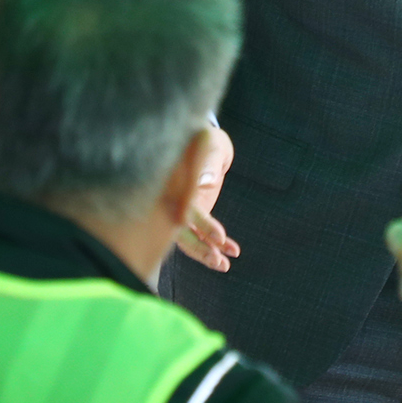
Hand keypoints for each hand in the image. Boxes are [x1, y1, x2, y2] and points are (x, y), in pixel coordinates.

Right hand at [173, 127, 240, 271]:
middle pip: (179, 230)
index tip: (219, 236)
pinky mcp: (191, 211)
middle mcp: (171, 200)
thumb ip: (207, 161)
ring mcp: (179, 208)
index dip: (197, 225)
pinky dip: (214, 243)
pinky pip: (199, 232)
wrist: (203, 138)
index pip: (180, 207)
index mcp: (168, 183)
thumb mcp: (208, 143)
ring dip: (205, 253)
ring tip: (225, 265)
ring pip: (187, 237)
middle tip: (219, 261)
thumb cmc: (203, 136)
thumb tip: (205, 182)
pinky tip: (233, 251)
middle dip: (199, 249)